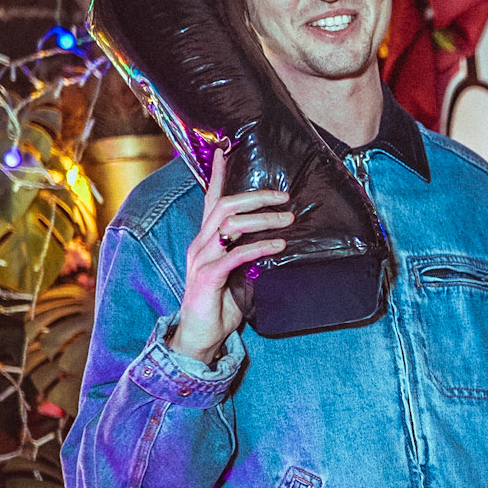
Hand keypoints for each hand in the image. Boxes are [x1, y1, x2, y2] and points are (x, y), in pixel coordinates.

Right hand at [168, 149, 293, 363]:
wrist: (199, 338)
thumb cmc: (219, 305)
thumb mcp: (238, 274)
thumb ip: (249, 255)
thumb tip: (276, 240)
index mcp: (206, 240)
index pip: (211, 200)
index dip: (217, 174)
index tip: (226, 150)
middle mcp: (200, 244)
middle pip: (225, 206)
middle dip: (256, 196)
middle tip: (284, 197)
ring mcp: (202, 260)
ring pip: (229, 224)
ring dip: (263, 219)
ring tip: (288, 219)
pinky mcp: (208, 278)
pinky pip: (235, 255)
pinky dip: (259, 247)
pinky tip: (278, 245)